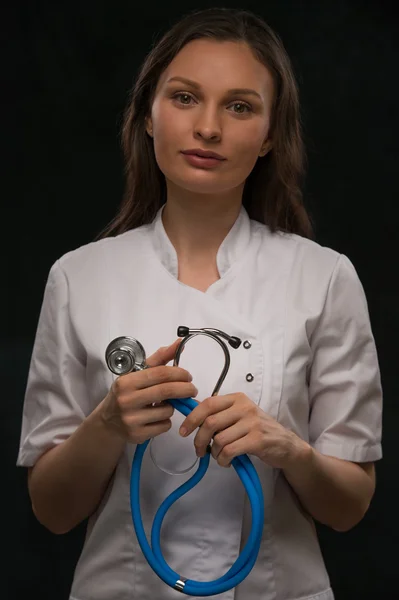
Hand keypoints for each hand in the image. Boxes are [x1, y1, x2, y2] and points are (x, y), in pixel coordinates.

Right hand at [101, 339, 197, 443]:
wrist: (108, 421)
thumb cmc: (126, 393)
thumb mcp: (137, 373)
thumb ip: (159, 359)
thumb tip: (179, 344)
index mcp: (127, 381)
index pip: (161, 373)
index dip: (180, 373)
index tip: (188, 376)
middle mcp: (127, 400)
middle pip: (167, 391)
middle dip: (186, 389)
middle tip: (192, 389)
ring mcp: (131, 419)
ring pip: (168, 410)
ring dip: (173, 406)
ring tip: (164, 404)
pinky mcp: (137, 435)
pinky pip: (164, 426)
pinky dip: (166, 420)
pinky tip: (157, 417)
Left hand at [179, 392, 307, 467]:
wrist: (286, 444)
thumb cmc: (258, 430)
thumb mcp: (240, 416)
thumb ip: (221, 415)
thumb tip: (192, 419)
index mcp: (237, 399)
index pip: (208, 404)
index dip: (192, 418)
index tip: (183, 431)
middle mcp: (244, 407)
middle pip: (210, 423)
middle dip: (199, 440)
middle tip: (199, 451)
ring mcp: (252, 423)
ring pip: (219, 440)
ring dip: (214, 453)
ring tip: (219, 457)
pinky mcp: (257, 440)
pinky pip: (230, 451)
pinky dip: (223, 460)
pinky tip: (227, 462)